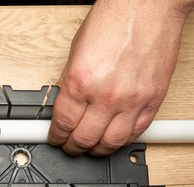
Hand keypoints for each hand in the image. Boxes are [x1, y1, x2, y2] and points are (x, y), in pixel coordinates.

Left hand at [48, 0, 192, 155]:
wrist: (146, 6)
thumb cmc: (112, 21)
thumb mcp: (76, 53)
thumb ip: (69, 84)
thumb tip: (64, 106)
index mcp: (81, 81)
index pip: (63, 123)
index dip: (56, 136)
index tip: (55, 138)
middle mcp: (106, 95)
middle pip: (85, 139)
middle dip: (73, 147)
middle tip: (70, 147)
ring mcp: (132, 100)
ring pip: (112, 143)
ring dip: (98, 150)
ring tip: (91, 148)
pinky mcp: (152, 100)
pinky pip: (137, 132)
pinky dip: (123, 140)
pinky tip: (115, 138)